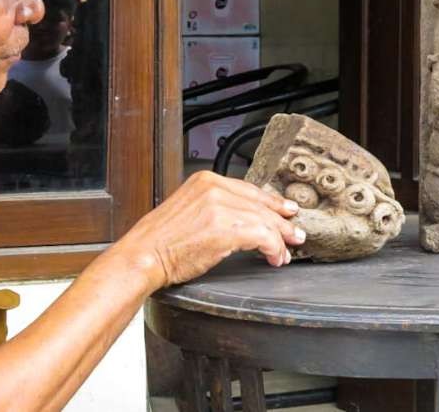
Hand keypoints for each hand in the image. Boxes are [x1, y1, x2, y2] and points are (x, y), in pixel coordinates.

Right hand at [113, 171, 305, 288]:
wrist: (144, 255)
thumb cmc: (161, 241)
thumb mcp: (188, 210)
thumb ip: (215, 206)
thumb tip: (241, 218)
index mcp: (205, 180)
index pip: (249, 189)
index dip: (271, 202)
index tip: (284, 210)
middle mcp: (214, 188)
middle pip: (260, 203)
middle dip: (281, 221)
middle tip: (294, 234)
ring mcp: (220, 207)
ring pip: (265, 220)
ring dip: (280, 239)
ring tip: (285, 251)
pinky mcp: (226, 228)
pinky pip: (263, 236)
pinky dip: (273, 248)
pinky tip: (273, 258)